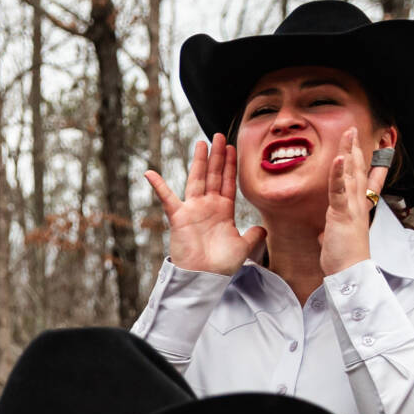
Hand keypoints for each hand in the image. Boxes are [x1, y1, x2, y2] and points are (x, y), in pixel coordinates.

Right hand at [144, 135, 265, 276]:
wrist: (204, 277)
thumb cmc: (221, 265)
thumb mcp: (243, 247)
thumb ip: (253, 235)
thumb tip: (263, 228)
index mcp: (223, 211)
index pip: (228, 183)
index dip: (230, 165)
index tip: (233, 148)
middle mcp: (208, 207)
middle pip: (213, 175)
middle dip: (217, 156)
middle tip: (219, 136)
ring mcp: (192, 210)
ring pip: (197, 180)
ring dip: (199, 161)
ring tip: (201, 143)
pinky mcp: (179, 217)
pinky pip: (167, 198)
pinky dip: (159, 186)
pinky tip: (150, 173)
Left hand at [319, 126, 387, 275]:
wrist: (351, 273)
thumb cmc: (345, 259)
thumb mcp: (337, 242)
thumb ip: (333, 234)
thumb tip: (325, 236)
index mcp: (357, 209)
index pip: (366, 182)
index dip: (371, 164)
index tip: (377, 149)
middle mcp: (358, 204)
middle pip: (357, 169)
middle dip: (355, 148)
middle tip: (354, 129)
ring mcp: (351, 207)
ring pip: (350, 173)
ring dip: (349, 151)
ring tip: (349, 132)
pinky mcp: (342, 213)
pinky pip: (339, 189)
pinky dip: (339, 173)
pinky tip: (339, 157)